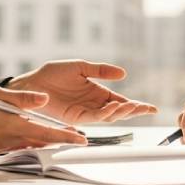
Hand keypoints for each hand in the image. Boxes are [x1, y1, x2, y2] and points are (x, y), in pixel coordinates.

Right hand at [0, 85, 86, 154]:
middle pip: (40, 143)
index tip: (82, 139)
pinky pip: (13, 148)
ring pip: (27, 146)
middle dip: (58, 140)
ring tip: (56, 135)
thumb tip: (44, 99)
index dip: (66, 137)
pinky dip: (25, 142)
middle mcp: (5, 140)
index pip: (46, 134)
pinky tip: (27, 135)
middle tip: (75, 137)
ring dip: (42, 142)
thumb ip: (22, 98)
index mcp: (10, 125)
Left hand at [7, 60, 157, 123]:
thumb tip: (124, 74)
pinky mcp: (74, 117)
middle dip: (134, 111)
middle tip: (148, 109)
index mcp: (97, 92)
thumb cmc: (53, 73)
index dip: (136, 105)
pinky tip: (114, 108)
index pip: (120, 101)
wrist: (32, 82)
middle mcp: (93, 104)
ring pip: (109, 117)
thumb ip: (101, 70)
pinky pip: (94, 117)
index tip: (152, 107)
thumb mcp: (81, 67)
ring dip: (122, 112)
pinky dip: (105, 114)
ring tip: (132, 106)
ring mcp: (85, 112)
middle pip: (119, 111)